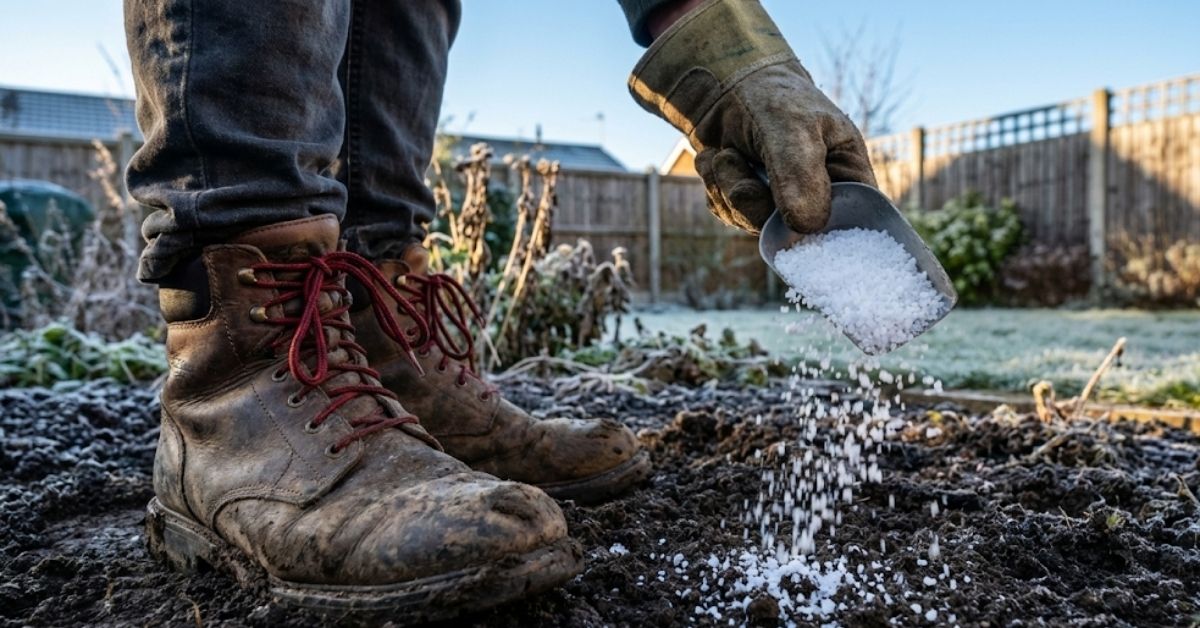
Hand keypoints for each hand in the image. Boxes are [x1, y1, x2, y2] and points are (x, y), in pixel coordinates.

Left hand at [629, 0, 875, 233]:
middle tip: (731, 159)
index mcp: (849, 177)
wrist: (726, 85)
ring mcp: (783, 206)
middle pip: (791, 235)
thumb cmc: (772, 96)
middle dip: (752, 200)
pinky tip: (718, 158)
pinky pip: (729, 215)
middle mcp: (819, 198)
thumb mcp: (791, 126)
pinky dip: (716, 187)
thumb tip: (806, 227)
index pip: (852, 226)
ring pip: (752, 225)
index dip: (825, 236)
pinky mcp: (750, 207)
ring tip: (726, 152)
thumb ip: (799, 173)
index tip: (788, 225)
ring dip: (727, 187)